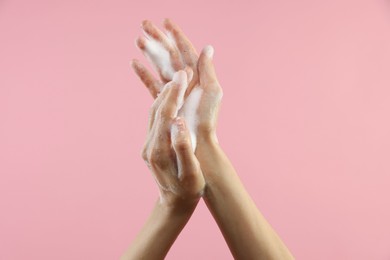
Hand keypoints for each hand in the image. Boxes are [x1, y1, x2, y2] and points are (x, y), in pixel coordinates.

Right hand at [132, 19, 222, 150]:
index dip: (176, 35)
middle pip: (170, 53)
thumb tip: (208, 47)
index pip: (186, 49)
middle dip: (158, 38)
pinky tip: (134, 63)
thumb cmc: (207, 118)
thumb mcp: (212, 91)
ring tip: (138, 39)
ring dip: (149, 52)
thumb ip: (208, 69)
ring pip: (159, 65)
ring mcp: (174, 90)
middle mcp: (185, 80)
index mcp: (197, 75)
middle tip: (144, 24)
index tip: (166, 21)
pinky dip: (143, 73)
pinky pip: (152, 83)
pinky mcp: (164, 101)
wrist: (198, 142)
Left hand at [141, 69, 204, 208]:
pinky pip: (154, 118)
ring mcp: (147, 144)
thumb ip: (184, 148)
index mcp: (159, 151)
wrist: (174, 203)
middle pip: (157, 110)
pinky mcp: (150, 144)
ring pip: (153, 112)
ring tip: (178, 79)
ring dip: (165, 94)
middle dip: (170, 89)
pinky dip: (162, 104)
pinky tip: (170, 96)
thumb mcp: (192, 174)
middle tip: (182, 71)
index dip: (174, 94)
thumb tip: (178, 122)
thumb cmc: (188, 190)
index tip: (183, 75)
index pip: (165, 115)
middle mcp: (149, 145)